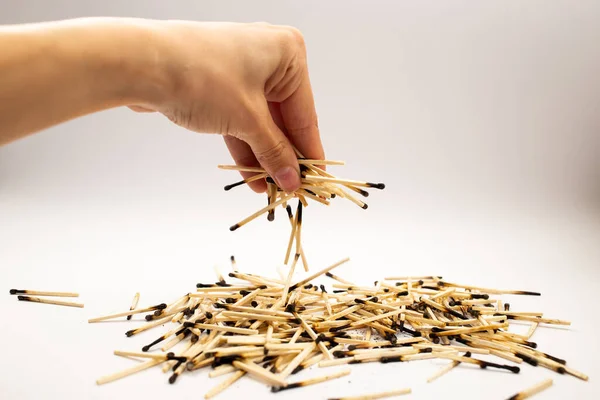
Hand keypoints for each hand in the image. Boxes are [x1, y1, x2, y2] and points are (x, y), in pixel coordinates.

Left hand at [131, 22, 323, 192]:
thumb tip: (292, 179)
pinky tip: (250, 175)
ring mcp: (241, 70)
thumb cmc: (202, 77)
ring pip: (259, 121)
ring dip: (262, 156)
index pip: (305, 114)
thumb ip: (274, 151)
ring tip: (268, 189)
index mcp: (287, 53)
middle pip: (283, 118)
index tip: (315, 181)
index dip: (309, 152)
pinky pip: (239, 119)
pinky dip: (243, 145)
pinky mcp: (218, 83)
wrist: (141, 64)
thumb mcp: (247, 120)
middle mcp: (268, 57)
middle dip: (282, 156)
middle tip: (288, 189)